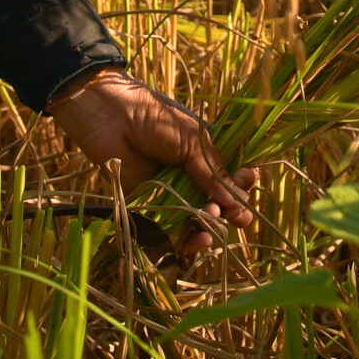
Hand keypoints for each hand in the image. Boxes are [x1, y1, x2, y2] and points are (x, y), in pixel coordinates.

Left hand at [46, 68, 254, 256]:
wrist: (110, 117)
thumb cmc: (154, 118)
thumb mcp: (192, 140)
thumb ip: (213, 173)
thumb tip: (238, 204)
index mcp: (205, 157)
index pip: (232, 179)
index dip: (243, 184)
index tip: (248, 180)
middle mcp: (190, 179)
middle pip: (218, 206)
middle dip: (230, 212)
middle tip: (234, 214)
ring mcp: (170, 195)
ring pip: (197, 224)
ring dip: (209, 228)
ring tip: (210, 219)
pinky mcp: (148, 209)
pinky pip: (170, 233)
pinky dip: (186, 241)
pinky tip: (196, 238)